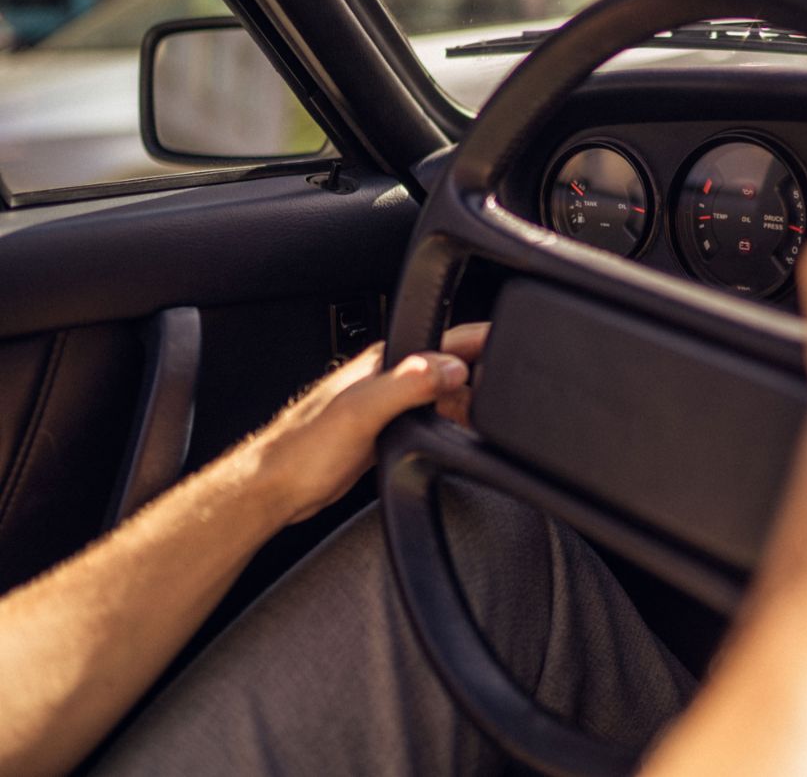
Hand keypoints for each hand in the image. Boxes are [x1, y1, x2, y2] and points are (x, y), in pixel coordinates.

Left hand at [239, 322, 489, 525]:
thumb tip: (452, 366)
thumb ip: (408, 384)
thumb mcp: (361, 411)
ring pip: (443, 395)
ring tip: (485, 421)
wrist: (275, 490)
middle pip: (449, 366)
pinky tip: (455, 441)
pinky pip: (430, 421)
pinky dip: (450, 427)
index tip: (510, 347)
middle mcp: (387, 380)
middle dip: (480, 377)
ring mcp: (387, 407)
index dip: (479, 342)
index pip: (443, 338)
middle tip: (503, 400)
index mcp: (382, 362)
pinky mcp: (386, 434)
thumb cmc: (302, 451)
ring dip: (466, 404)